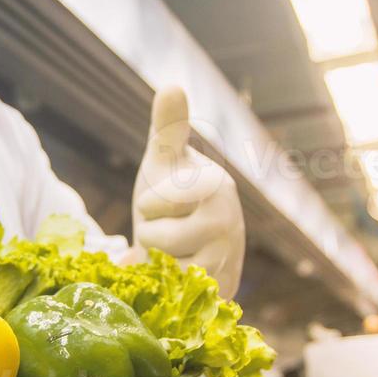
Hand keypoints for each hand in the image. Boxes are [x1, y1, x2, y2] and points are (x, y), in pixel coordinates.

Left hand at [132, 86, 245, 294]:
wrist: (191, 246)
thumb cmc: (174, 197)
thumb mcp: (164, 162)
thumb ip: (168, 127)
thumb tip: (171, 85)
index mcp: (214, 184)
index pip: (156, 200)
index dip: (149, 204)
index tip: (161, 202)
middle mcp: (228, 221)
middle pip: (155, 237)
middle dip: (151, 234)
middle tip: (169, 228)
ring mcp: (226, 258)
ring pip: (162, 267)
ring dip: (158, 261)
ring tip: (176, 249)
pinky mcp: (220, 290)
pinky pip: (172, 291)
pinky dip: (167, 284)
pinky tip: (180, 273)